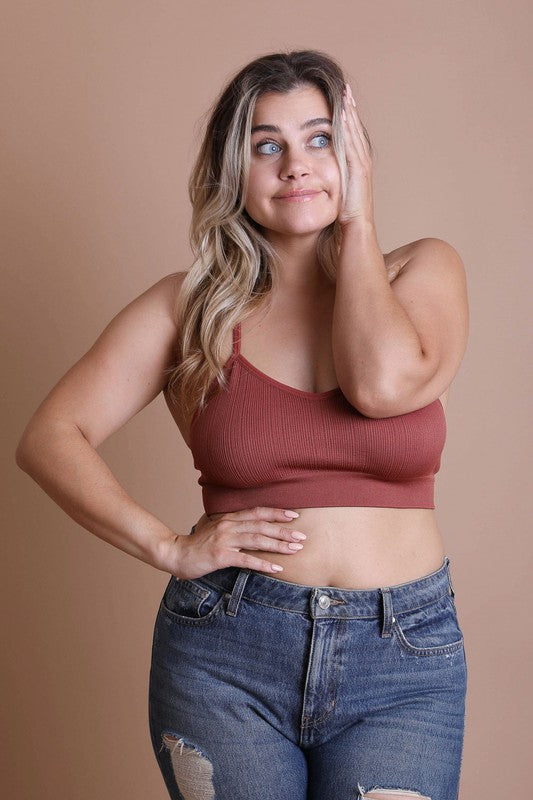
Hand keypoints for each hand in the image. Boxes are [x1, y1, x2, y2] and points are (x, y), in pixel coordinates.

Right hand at [161, 507, 306, 580]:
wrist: (175, 553)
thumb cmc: (198, 545)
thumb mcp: (216, 530)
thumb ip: (233, 527)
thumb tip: (252, 529)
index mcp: (229, 518)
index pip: (257, 512)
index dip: (276, 513)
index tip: (294, 515)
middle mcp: (229, 525)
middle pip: (261, 525)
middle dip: (284, 530)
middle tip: (302, 536)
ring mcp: (224, 540)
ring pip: (257, 540)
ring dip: (278, 544)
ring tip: (295, 549)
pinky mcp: (221, 555)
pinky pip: (246, 559)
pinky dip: (263, 562)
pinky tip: (277, 567)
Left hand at [339, 82, 374, 226]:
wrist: (356, 231)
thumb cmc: (345, 219)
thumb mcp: (335, 195)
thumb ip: (330, 182)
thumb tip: (314, 178)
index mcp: (356, 167)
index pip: (351, 137)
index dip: (346, 118)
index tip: (340, 100)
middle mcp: (361, 163)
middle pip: (355, 130)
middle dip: (350, 108)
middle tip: (345, 88)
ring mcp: (361, 166)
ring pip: (355, 133)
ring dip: (350, 113)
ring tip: (344, 94)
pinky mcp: (358, 171)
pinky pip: (352, 145)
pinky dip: (348, 129)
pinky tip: (342, 115)